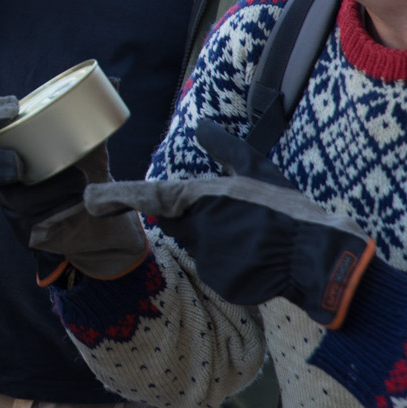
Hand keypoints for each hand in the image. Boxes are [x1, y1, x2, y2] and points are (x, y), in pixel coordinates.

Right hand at [0, 95, 146, 283]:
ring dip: (50, 190)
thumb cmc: (88, 175)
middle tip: (19, 165)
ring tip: (81, 183)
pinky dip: (60, 210)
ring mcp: (12, 205)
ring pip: (18, 198)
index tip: (12, 107)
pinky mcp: (26, 231)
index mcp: (12, 146)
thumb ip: (94, 114)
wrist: (105, 222)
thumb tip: (113, 79)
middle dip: (0, 165)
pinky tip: (78, 204)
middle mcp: (5, 175)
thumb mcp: (91, 144)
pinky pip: (35, 221)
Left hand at [84, 172, 375, 327]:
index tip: (89, 198)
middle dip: (195, 219)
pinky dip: (230, 265)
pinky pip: (214, 271)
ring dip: (215, 241)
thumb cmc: (289, 210)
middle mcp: (196, 226)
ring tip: (253, 238)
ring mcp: (206, 256)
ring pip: (197, 245)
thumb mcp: (257, 171)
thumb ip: (225, 150)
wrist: (317, 257)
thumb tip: (201, 126)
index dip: (116, 196)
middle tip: (238, 221)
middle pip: (176, 222)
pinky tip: (256, 260)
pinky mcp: (218, 281)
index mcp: (200, 195)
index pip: (149, 194)